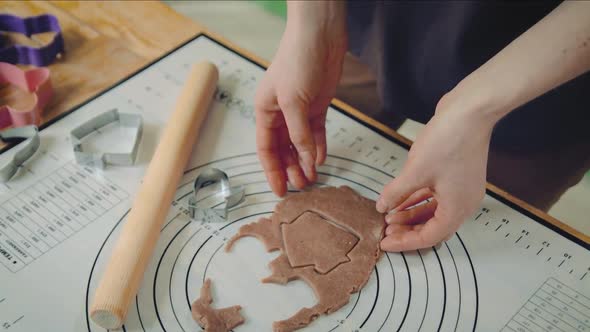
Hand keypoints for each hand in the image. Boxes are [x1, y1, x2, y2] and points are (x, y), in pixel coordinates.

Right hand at [255, 2, 346, 195]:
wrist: (321, 35)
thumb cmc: (298, 60)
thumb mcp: (293, 101)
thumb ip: (298, 133)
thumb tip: (304, 159)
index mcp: (265, 110)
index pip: (266, 148)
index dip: (271, 170)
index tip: (279, 190)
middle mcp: (281, 112)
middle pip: (283, 149)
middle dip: (291, 169)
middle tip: (302, 188)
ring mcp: (300, 110)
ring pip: (300, 143)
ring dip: (305, 161)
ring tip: (312, 179)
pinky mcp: (317, 105)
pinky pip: (316, 132)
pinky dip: (318, 146)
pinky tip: (320, 159)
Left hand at [377, 94, 494, 251]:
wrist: (470, 110)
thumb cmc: (449, 140)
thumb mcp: (415, 171)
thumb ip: (396, 193)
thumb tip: (382, 207)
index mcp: (457, 208)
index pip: (429, 237)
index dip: (406, 242)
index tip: (385, 243)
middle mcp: (463, 203)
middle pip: (433, 228)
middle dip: (408, 231)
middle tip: (385, 232)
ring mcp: (461, 189)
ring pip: (433, 212)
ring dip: (411, 215)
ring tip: (388, 216)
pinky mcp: (456, 175)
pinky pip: (435, 196)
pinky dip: (417, 200)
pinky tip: (399, 199)